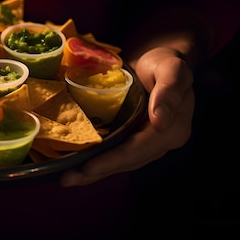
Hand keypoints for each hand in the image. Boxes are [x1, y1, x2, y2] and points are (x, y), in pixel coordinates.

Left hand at [59, 47, 193, 186]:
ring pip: (118, 162)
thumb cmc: (164, 61)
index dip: (114, 160)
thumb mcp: (171, 68)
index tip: (89, 167)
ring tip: (66, 178)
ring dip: (92, 173)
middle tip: (67, 179)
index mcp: (173, 129)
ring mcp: (146, 143)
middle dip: (97, 172)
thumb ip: (169, 90)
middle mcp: (160, 142)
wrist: (158, 60)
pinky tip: (74, 166)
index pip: (139, 149)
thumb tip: (160, 121)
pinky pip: (113, 153)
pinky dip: (94, 161)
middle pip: (126, 161)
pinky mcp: (132, 139)